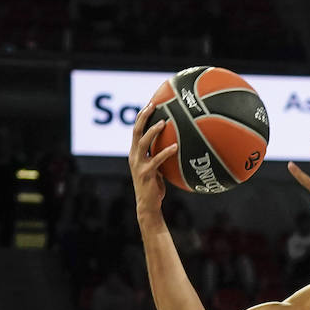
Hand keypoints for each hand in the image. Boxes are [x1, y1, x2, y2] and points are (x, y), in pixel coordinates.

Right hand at [128, 102, 178, 218]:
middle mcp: (134, 155)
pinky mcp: (146, 173)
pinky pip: (156, 160)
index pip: (136, 130)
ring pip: (143, 142)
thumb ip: (159, 158)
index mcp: (135, 153)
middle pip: (136, 131)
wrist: (148, 205)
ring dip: (153, 131)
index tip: (150, 104)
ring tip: (163, 122)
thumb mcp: (156, 169)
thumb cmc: (154, 187)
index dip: (141, 116)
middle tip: (153, 105)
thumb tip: (174, 147)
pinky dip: (165, 152)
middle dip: (143, 116)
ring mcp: (139, 164)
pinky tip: (175, 147)